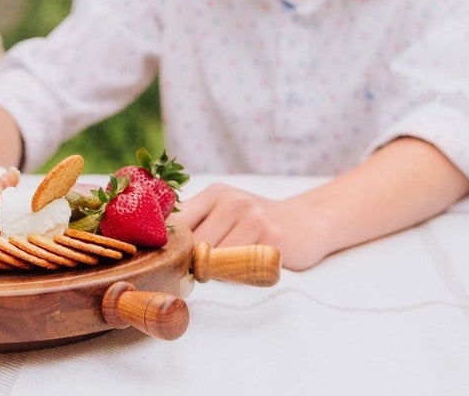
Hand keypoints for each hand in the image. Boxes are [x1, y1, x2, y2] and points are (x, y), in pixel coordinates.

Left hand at [178, 183, 329, 271]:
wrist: (307, 222)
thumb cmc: (258, 223)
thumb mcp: (226, 212)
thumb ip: (198, 224)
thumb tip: (161, 249)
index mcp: (215, 193)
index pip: (178, 222)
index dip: (170, 247)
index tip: (169, 263)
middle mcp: (233, 201)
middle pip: (194, 245)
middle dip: (193, 265)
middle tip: (202, 273)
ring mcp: (253, 218)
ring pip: (216, 259)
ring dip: (218, 273)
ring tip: (231, 267)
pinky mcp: (272, 239)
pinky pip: (241, 267)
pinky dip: (240, 275)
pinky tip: (250, 267)